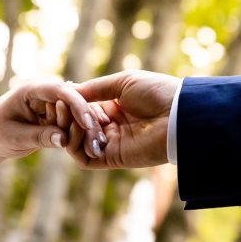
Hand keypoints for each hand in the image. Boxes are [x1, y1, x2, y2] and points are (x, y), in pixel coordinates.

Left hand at [0, 78, 106, 159]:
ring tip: (97, 146)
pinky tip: (94, 146)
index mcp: (31, 89)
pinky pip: (74, 123)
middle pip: (74, 100)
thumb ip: (39, 136)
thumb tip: (64, 139)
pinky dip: (82, 134)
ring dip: (88, 128)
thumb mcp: (14, 137)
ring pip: (77, 113)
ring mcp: (52, 103)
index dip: (76, 104)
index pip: (59, 91)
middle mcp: (45, 92)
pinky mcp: (57, 115)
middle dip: (86, 119)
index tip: (87, 122)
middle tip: (98, 139)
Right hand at [66, 69, 180, 168]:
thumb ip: (95, 89)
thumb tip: (69, 91)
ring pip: (77, 142)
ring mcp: (111, 144)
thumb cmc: (157, 93)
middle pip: (77, 126)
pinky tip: (80, 131)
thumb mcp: (122, 82)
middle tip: (61, 108)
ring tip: (72, 119)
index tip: (61, 96)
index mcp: (114, 108)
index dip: (70, 104)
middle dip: (67, 117)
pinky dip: (76, 146)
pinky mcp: (113, 159)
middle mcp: (111, 127)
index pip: (82, 109)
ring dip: (70, 131)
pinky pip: (85, 159)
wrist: (178, 115)